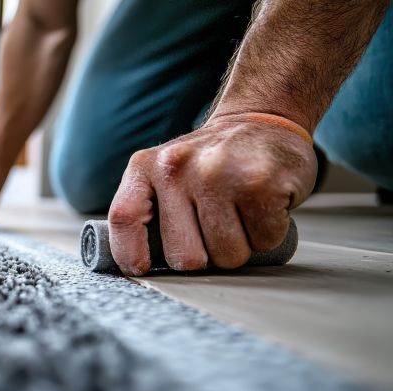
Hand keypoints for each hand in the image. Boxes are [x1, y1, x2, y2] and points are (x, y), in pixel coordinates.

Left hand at [108, 120, 316, 275]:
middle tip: (215, 227)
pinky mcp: (261, 181)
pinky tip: (262, 206)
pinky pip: (265, 241)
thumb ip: (144, 209)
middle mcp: (177, 167)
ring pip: (228, 256)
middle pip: (185, 257)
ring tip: (240, 213)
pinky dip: (269, 234)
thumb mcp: (163, 172)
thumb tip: (137, 266)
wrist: (262, 119)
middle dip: (206, 257)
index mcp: (145, 166)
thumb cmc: (210, 162)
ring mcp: (219, 173)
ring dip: (241, 246)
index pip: (124, 218)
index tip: (142, 268)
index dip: (130, 253)